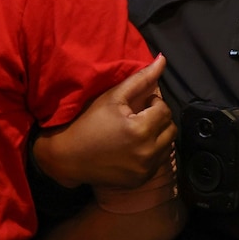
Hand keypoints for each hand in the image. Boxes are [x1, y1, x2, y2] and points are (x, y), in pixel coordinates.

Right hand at [33, 55, 175, 189]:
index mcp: (140, 129)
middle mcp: (147, 152)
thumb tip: (163, 59)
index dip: (152, 104)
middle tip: (139, 117)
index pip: (164, 110)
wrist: (68, 157)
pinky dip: (151, 152)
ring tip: (138, 131)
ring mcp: (144, 169)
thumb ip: (140, 79)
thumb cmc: (88, 122)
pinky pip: (158, 162)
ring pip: (168, 145)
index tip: (137, 106)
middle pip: (170, 128)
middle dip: (158, 119)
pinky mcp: (140, 180)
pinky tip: (133, 147)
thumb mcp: (112, 97)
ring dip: (158, 136)